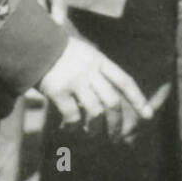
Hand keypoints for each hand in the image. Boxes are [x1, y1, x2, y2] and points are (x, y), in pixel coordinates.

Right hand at [36, 36, 151, 142]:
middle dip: (117, 123)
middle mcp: (90, 71)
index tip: (148, 116)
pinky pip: (72, 116)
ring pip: (95, 112)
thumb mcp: (84, 53)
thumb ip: (97, 71)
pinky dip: (74, 126)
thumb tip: (109, 99)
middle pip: (112, 102)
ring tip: (93, 135)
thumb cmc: (59, 52)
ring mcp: (74, 81)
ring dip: (96, 129)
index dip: (137, 99)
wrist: (33, 43)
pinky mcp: (58, 91)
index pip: (124, 81)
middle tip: (117, 137)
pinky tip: (71, 129)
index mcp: (99, 60)